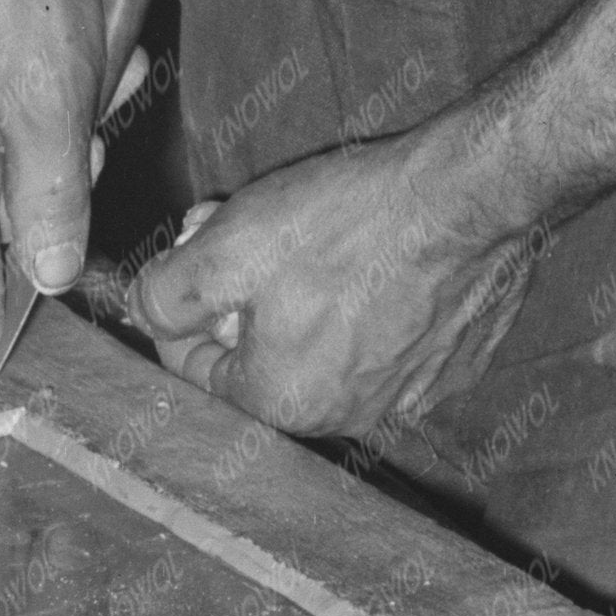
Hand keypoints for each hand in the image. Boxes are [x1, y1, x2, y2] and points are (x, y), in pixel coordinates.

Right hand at [0, 0, 101, 392]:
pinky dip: (47, 75)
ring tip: (87, 51)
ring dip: (63, 111)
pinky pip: (0, 94)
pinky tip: (74, 31)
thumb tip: (49, 278)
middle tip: (90, 109)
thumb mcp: (55, 111)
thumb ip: (52, 206)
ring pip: (7, 139)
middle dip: (57, 161)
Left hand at [128, 132, 537, 446]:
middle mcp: (348, 418)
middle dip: (247, 310)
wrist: (468, 197)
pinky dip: (374, 316)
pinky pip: (392, 349)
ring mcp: (410, 396)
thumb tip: (147, 311)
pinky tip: (376, 266)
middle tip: (252, 244)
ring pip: (330, 359)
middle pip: (267, 368)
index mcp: (282, 403)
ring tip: (316, 247)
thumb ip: (166, 294)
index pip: (199, 374)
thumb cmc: (350, 222)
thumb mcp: (227, 247)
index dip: (183, 314)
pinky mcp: (455, 367)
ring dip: (310, 313)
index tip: (191, 264)